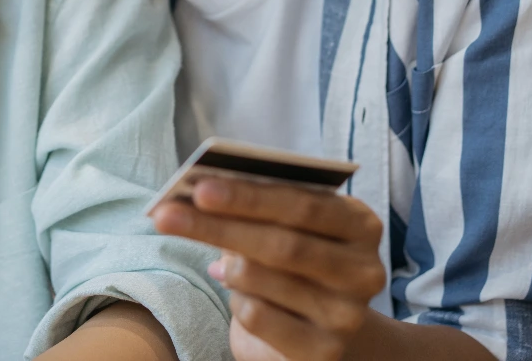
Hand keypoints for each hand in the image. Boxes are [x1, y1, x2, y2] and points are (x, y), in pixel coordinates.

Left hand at [152, 178, 384, 360]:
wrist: (326, 329)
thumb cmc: (298, 264)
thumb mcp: (289, 227)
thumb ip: (259, 207)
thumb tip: (200, 193)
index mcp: (361, 225)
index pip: (302, 204)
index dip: (248, 196)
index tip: (198, 188)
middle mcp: (363, 270)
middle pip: (281, 244)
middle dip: (218, 227)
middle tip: (168, 215)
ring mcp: (348, 314)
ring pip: (264, 280)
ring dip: (228, 268)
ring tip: (215, 264)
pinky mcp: (324, 351)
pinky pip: (258, 317)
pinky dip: (237, 301)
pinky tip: (238, 295)